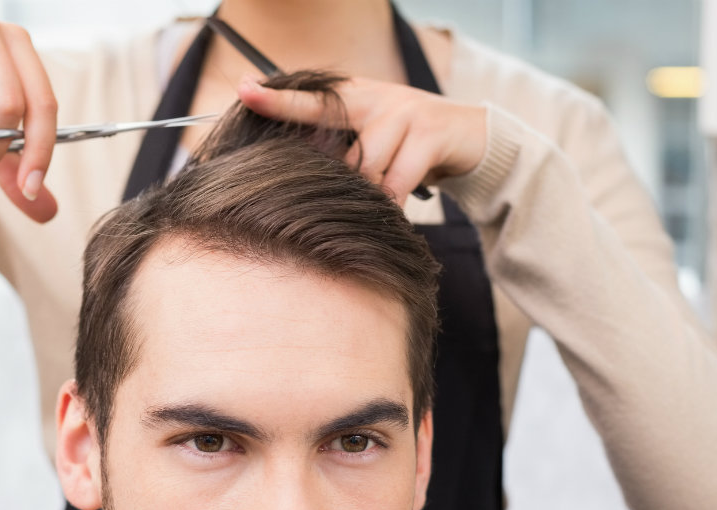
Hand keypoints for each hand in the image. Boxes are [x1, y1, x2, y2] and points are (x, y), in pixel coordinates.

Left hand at [236, 76, 487, 202]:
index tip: (244, 91)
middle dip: (332, 178)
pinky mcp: (429, 135)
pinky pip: (396, 182)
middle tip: (337, 197)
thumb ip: (342, 145)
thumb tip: (298, 172)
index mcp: (356, 96)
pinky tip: (394, 211)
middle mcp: (376, 98)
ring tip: (378, 203)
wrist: (472, 138)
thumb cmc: (410, 143)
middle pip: (336, 141)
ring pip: (366, 168)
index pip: (310, 99)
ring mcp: (404, 113)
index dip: (277, 98)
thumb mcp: (374, 136)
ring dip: (368, 195)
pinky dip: (392, 203)